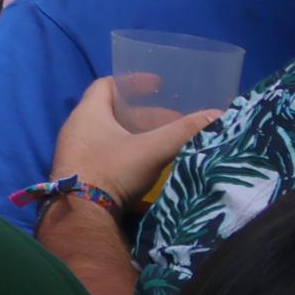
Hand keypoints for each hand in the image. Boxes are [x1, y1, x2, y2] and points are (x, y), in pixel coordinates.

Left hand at [55, 72, 222, 202]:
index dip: (133, 82)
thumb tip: (218, 114)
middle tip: (175, 120)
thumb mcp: (151, 149)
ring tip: (168, 141)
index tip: (158, 84)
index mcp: (88, 112)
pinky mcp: (82, 171)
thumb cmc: (111, 169)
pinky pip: (107, 151)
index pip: (107, 84)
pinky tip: (150, 163)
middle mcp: (78, 127)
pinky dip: (129, 151)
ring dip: (139, 135)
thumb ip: (183, 131)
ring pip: (112, 134)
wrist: (81, 212)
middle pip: (114, 112)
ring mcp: (77, 151)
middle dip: (146, 115)